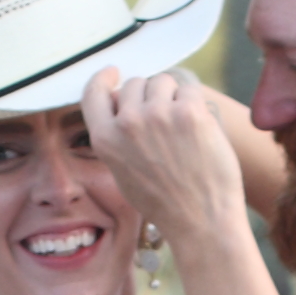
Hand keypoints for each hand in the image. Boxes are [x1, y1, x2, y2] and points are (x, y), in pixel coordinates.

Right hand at [82, 67, 245, 254]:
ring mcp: (159, 114)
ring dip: (173, 96)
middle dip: (149, 96)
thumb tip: (121, 105)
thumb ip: (118, 138)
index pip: (94, 93)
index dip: (104, 78)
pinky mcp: (189, 112)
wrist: (201, 222)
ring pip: (163, 81)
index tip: (113, 72)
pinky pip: (190, 89)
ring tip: (183, 129)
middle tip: (166, 123)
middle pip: (135, 84)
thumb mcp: (124, 174)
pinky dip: (196, 103)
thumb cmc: (165, 203)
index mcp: (106, 140)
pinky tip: (199, 129)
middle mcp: (128, 123)